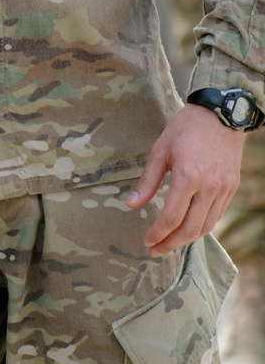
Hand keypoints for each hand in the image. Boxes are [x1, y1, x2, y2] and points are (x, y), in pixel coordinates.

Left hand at [127, 103, 244, 256]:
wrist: (220, 114)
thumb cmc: (186, 128)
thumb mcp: (160, 150)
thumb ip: (147, 181)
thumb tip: (131, 205)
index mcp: (188, 176)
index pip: (172, 217)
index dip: (158, 233)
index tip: (146, 240)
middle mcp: (209, 187)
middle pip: (190, 229)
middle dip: (170, 243)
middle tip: (155, 250)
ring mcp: (224, 188)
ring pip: (206, 226)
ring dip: (186, 239)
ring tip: (169, 243)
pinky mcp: (232, 187)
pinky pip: (217, 215)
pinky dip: (201, 226)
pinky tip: (187, 228)